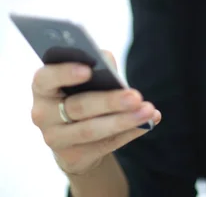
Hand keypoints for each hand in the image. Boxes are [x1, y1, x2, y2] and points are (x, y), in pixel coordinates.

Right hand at [30, 50, 160, 175]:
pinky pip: (105, 144)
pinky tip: (147, 123)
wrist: (74, 133)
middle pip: (78, 106)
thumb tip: (107, 61)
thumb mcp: (84, 75)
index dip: (65, 73)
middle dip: (110, 101)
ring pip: (92, 130)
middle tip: (135, 96)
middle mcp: (42, 113)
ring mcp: (55, 139)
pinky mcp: (72, 157)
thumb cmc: (81, 90)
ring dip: (124, 120)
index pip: (46, 78)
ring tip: (149, 111)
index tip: (89, 70)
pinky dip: (129, 132)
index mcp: (42, 86)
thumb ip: (95, 64)